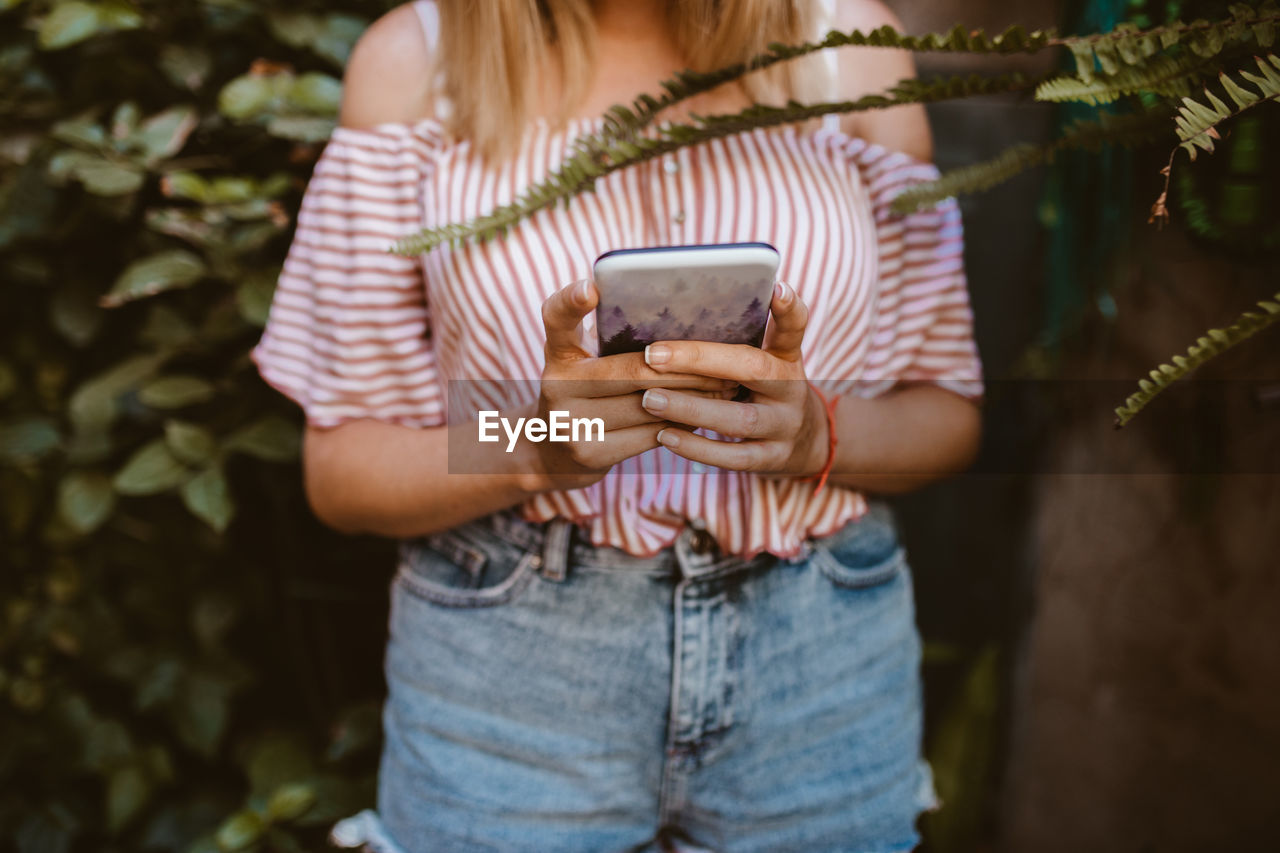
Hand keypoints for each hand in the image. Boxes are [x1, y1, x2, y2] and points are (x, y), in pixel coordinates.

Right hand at [525, 279, 738, 490]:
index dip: (571, 301)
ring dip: (694, 397)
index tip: (592, 287)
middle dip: (687, 369)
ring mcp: (570, 423)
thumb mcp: (583, 361)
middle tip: (727, 364)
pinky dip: (681, 423)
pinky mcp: (590, 454)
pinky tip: (704, 414)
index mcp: (559, 353)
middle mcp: (557, 385)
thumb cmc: (585, 393)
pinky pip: (650, 435)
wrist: (551, 453)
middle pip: (633, 371)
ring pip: (649, 406)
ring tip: (727, 389)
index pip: (557, 317)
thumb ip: (610, 341)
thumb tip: (683, 326)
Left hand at [638, 281, 829, 475]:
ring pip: (740, 418)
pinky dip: (698, 447)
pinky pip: (735, 457)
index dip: (789, 309)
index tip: (776, 288)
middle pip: (753, 367)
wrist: (804, 442)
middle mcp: (791, 387)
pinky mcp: (773, 458)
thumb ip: (734, 342)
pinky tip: (665, 436)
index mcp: (786, 356)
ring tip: (649, 400)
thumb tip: (672, 316)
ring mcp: (785, 425)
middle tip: (653, 355)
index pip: (794, 328)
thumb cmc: (763, 391)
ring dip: (691, 408)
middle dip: (700, 360)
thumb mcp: (764, 361)